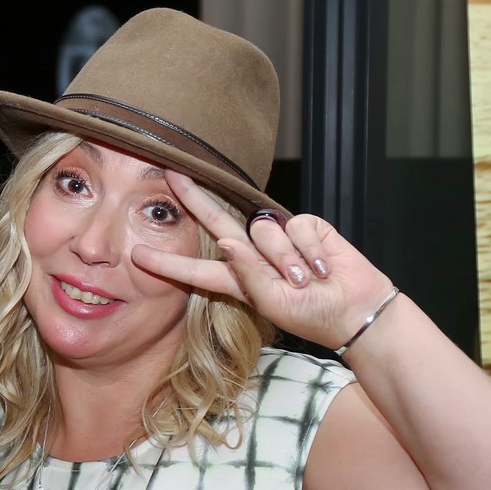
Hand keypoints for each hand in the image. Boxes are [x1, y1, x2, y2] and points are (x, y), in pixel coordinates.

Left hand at [131, 171, 392, 349]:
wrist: (354, 309)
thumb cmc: (312, 314)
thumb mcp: (273, 304)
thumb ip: (248, 275)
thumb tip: (228, 242)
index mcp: (237, 279)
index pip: (195, 269)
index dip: (167, 261)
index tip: (136, 255)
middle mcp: (252, 254)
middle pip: (216, 219)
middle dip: (194, 197)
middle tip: (169, 176)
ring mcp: (278, 238)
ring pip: (262, 232)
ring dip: (285, 261)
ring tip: (303, 281)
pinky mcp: (304, 226)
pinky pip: (294, 228)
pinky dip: (307, 251)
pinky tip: (320, 267)